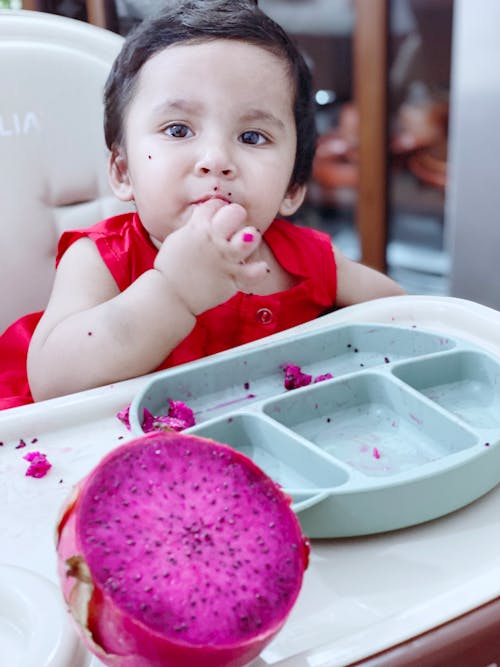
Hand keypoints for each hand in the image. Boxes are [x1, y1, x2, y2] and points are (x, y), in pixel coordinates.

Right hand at [154, 200, 268, 314]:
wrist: (170, 295)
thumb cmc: (171, 268)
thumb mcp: (177, 239)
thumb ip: (194, 227)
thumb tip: (205, 218)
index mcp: (197, 228)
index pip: (215, 204)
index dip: (218, 207)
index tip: (218, 214)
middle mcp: (213, 240)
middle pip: (235, 213)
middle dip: (237, 215)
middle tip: (234, 225)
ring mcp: (224, 259)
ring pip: (250, 237)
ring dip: (251, 238)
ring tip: (246, 243)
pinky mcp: (232, 278)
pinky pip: (254, 272)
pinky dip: (259, 269)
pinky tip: (260, 267)